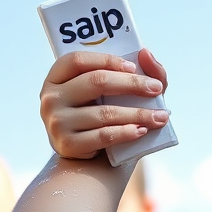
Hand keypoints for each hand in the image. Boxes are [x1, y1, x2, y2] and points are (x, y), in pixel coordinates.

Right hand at [39, 48, 169, 159]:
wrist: (90, 158)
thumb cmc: (103, 116)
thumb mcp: (113, 92)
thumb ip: (135, 71)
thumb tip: (146, 53)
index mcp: (57, 77)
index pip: (78, 60)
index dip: (107, 60)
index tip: (134, 67)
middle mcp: (51, 97)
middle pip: (96, 82)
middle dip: (132, 84)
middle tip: (156, 89)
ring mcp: (57, 122)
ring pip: (104, 112)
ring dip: (138, 114)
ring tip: (161, 116)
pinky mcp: (68, 145)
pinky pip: (104, 136)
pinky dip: (126, 133)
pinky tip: (142, 130)